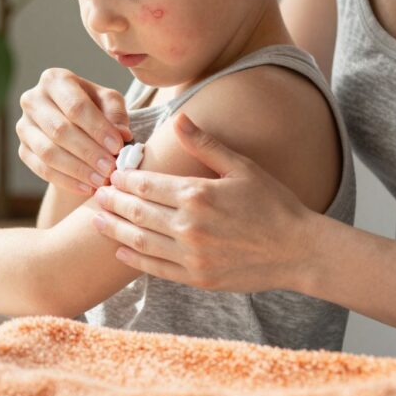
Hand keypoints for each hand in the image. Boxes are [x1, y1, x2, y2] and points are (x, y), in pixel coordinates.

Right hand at [17, 68, 132, 195]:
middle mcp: (33, 99)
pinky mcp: (22, 149)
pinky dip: (66, 181)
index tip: (118, 147)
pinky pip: (42, 169)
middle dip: (88, 152)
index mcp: (55, 80)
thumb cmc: (95, 108)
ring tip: (100, 180)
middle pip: (60, 130)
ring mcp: (24, 126)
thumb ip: (116, 114)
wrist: (75, 124)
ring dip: (77, 169)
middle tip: (110, 168)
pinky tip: (86, 187)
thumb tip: (122, 133)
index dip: (97, 128)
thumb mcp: (109, 102)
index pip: (75, 106)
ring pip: (48, 152)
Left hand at [91, 112, 314, 292]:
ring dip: (115, 229)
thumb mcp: (241, 167)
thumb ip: (204, 144)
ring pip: (139, 241)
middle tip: (97, 194)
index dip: (124, 179)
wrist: (299, 250)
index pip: (145, 185)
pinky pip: (155, 268)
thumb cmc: (273, 204)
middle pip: (137, 212)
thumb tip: (179, 117)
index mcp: (197, 194)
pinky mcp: (196, 278)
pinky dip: (134, 259)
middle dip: (113, 202)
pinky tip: (121, 250)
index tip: (112, 173)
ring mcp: (191, 256)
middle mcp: (189, 226)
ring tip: (98, 220)